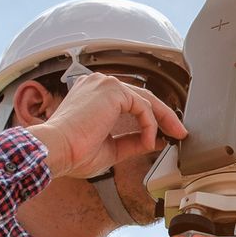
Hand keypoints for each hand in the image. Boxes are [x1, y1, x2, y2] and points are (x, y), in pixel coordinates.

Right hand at [26, 73, 186, 178]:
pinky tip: (147, 141)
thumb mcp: (111, 148)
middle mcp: (99, 84)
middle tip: (179, 132)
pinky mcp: (112, 90)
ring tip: (173, 136)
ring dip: (162, 119)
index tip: (165, 134)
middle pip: (142, 97)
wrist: (56, 151)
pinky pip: (143, 107)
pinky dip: (149, 125)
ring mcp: (105, 84)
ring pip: (146, 99)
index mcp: (94, 95)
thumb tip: (154, 140)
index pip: (130, 101)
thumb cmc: (72, 152)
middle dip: (164, 116)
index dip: (151, 117)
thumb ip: (132, 141)